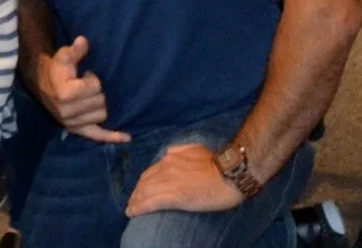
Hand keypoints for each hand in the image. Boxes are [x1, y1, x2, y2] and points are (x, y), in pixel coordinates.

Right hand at [34, 36, 129, 141]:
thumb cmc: (56, 69)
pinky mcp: (76, 130)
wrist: (42, 83)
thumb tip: (83, 41)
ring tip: (89, 97)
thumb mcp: (63, 56)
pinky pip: (97, 136)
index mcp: (65, 94)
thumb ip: (75, 50)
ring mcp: (72, 123)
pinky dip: (112, 137)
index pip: (95, 87)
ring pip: (102, 115)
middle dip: (97, 91)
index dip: (92, 78)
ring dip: (99, 105)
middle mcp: (68, 112)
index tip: (85, 75)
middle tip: (87, 86)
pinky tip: (127, 137)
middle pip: (100, 102)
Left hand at [124, 142, 243, 216]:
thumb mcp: (196, 149)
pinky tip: (134, 213)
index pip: (150, 172)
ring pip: (145, 193)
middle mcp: (166, 168)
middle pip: (144, 183)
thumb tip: (169, 153)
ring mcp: (170, 182)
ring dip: (135, 202)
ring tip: (130, 210)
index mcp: (171, 158)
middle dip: (136, 193)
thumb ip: (180, 150)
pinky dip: (140, 208)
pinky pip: (152, 203)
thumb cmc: (218, 164)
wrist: (231, 173)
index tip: (139, 190)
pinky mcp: (176, 197)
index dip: (142, 183)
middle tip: (132, 202)